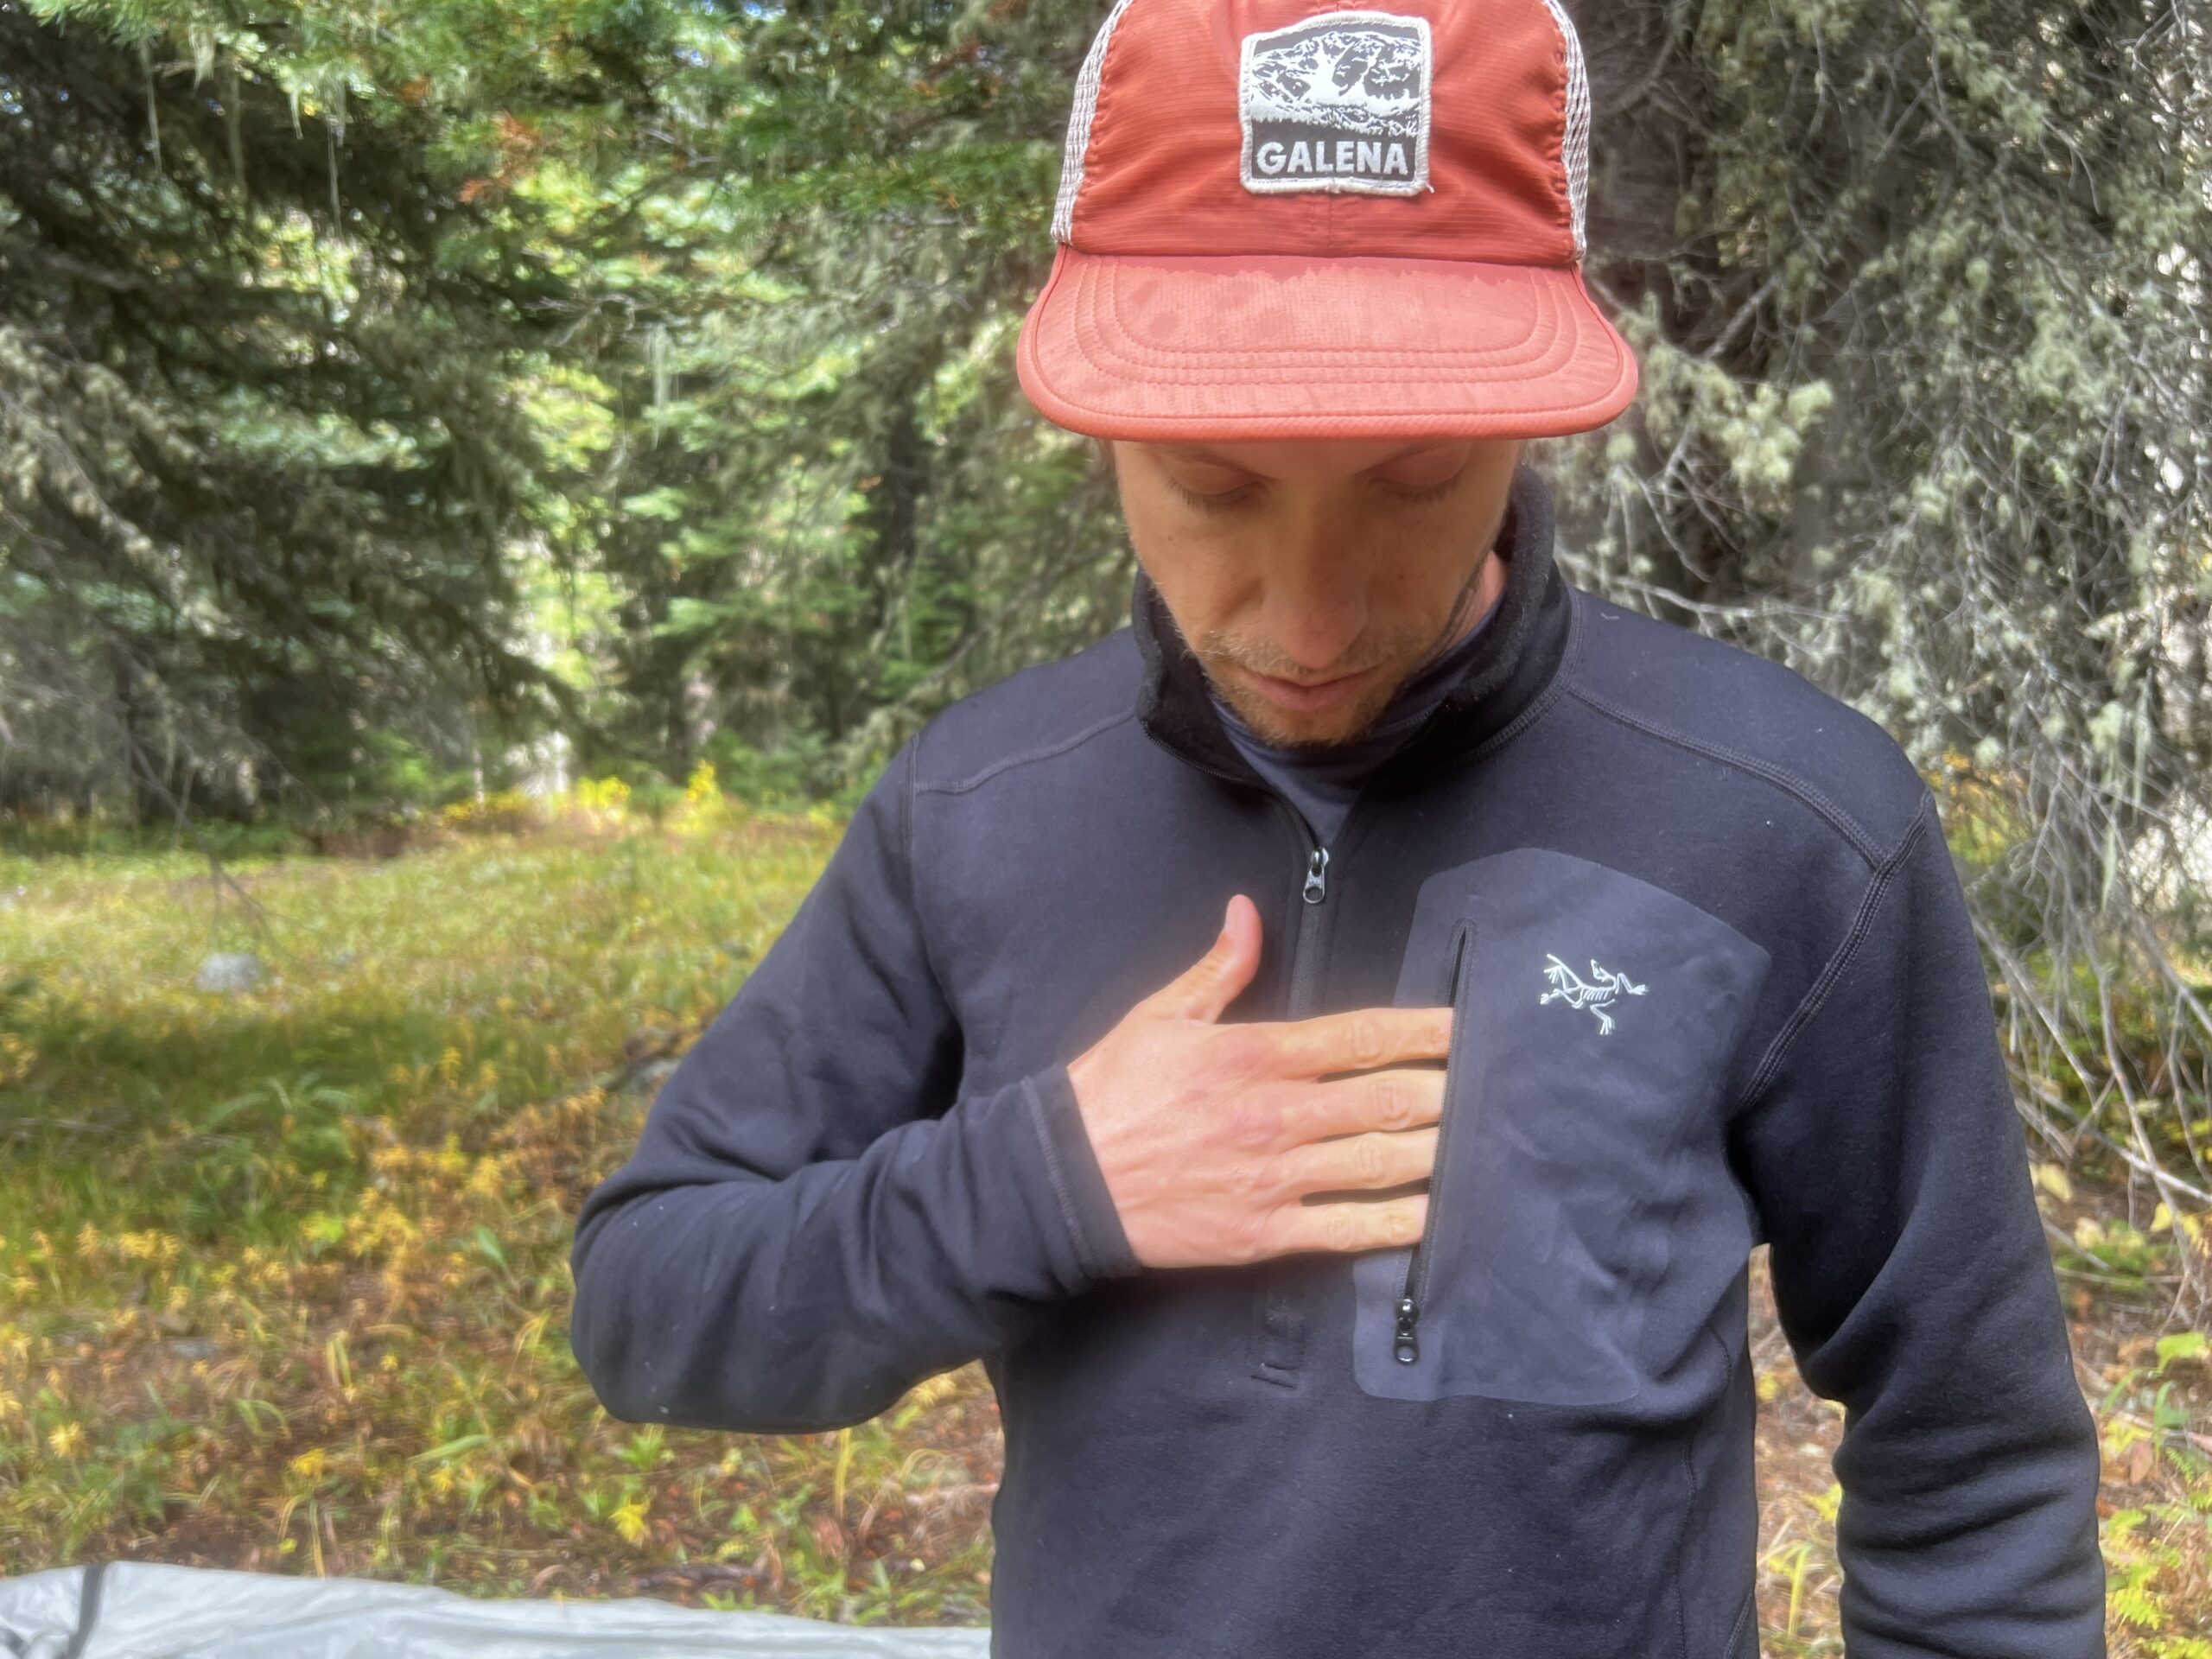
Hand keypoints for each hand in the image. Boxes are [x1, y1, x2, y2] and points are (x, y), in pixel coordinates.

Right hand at [1064, 893, 1448, 1269]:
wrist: (1064, 1181)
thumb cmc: (1111, 1092)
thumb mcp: (1160, 1016)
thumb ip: (1219, 969)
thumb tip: (1247, 912)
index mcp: (1255, 1055)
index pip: (1361, 1036)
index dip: (1423, 1031)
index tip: (1466, 1027)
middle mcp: (1276, 1114)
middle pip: (1386, 1099)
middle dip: (1447, 1092)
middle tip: (1494, 1086)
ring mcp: (1274, 1177)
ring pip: (1378, 1162)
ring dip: (1436, 1152)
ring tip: (1479, 1144)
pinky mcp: (1265, 1233)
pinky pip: (1347, 1229)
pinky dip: (1397, 1223)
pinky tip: (1435, 1215)